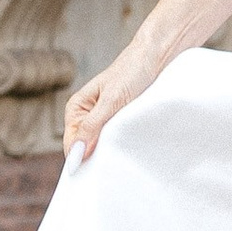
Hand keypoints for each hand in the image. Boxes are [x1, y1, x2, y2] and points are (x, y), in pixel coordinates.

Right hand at [61, 34, 173, 164]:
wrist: (159, 55)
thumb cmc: (132, 71)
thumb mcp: (111, 101)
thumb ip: (92, 127)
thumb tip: (76, 154)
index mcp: (77, 109)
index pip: (72, 145)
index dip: (81, 160)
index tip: (94, 175)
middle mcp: (88, 115)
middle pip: (87, 148)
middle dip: (97, 158)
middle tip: (113, 168)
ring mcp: (106, 120)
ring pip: (103, 146)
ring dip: (113, 152)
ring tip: (124, 157)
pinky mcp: (123, 121)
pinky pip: (119, 141)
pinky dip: (124, 146)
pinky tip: (133, 149)